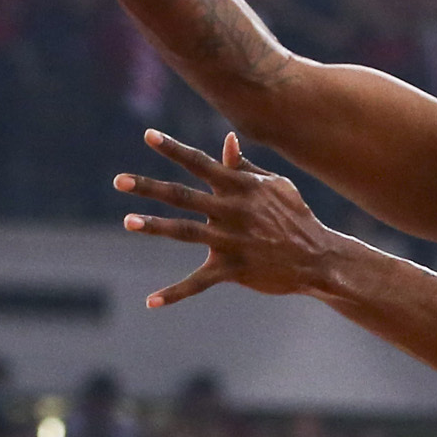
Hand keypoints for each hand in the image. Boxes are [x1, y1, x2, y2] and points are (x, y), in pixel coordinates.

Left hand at [117, 131, 360, 307]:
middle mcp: (231, 211)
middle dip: (150, 187)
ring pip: (186, 233)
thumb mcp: (275, 185)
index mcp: (239, 187)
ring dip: (156, 227)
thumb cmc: (295, 216)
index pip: (200, 163)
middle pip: (183, 196)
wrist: (317, 257)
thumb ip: (244, 167)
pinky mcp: (234, 269)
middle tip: (119, 181)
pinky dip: (175, 293)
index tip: (147, 135)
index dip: (173, 149)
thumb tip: (227, 141)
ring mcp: (231, 241)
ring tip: (128, 222)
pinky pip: (199, 282)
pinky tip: (151, 301)